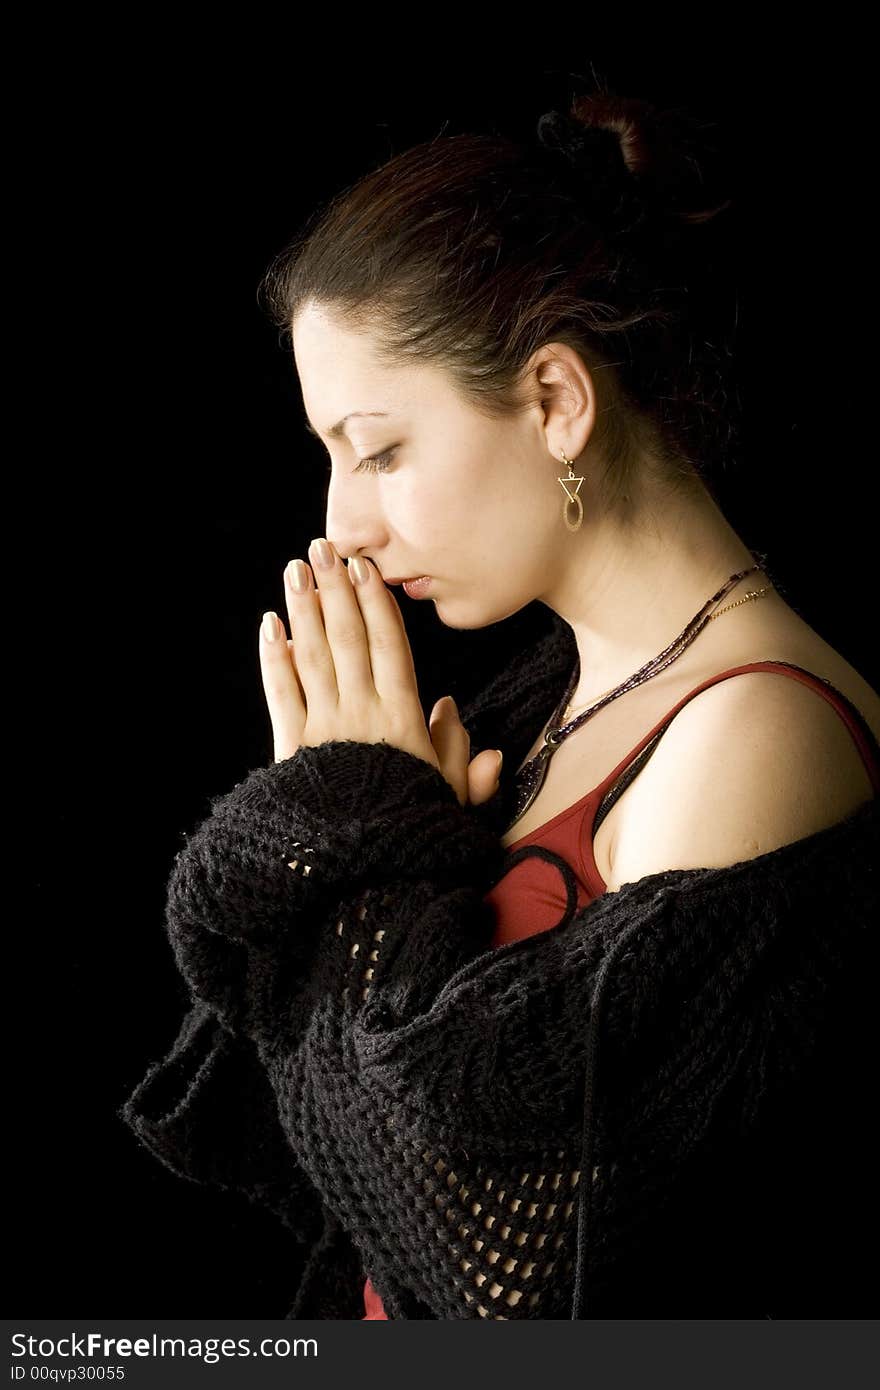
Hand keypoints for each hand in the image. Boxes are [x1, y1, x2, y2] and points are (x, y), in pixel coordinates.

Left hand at [258, 539, 502, 806]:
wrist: (359, 872)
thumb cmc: (411, 830)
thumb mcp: (451, 795)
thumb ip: (459, 752)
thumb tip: (448, 707)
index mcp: (402, 718)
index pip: (389, 645)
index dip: (377, 603)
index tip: (366, 567)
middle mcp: (360, 712)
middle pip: (347, 637)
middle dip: (336, 589)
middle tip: (324, 548)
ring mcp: (322, 726)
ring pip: (312, 655)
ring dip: (304, 609)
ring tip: (296, 570)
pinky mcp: (290, 747)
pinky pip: (280, 693)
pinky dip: (274, 658)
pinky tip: (271, 627)